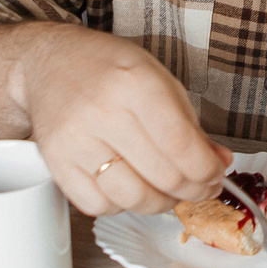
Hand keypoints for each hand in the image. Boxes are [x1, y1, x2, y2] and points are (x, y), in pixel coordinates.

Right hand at [9, 26, 230, 216]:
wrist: (47, 62)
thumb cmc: (107, 68)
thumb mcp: (158, 78)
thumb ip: (190, 123)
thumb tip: (219, 161)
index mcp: (135, 83)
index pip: (180, 145)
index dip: (206, 170)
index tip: (215, 174)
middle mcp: (102, 113)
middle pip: (162, 176)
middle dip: (194, 190)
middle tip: (202, 187)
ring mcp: (75, 141)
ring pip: (132, 199)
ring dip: (161, 203)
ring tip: (170, 191)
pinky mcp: (56, 163)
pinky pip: (99, 206)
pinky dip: (123, 205)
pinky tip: (131, 187)